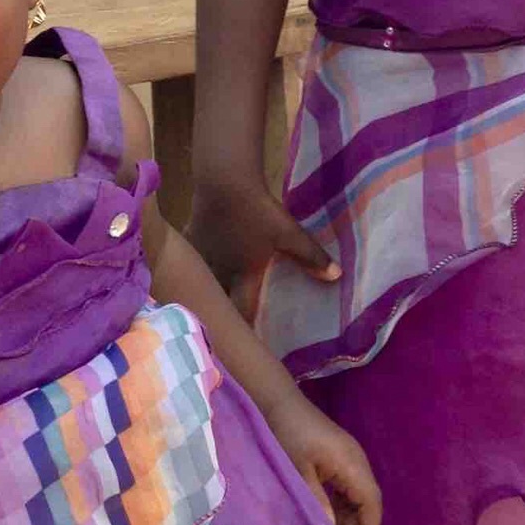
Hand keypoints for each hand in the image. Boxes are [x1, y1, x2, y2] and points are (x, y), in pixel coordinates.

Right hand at [188, 181, 338, 323]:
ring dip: (204, 297)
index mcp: (242, 276)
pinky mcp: (190, 240)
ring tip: (206, 308)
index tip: (248, 344)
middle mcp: (218, 273)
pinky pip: (189, 263)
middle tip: (228, 331)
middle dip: (221, 318)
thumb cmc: (257, 212)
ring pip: (199, 286)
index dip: (244, 330)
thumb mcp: (288, 233)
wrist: (223, 181)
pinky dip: (191, 271)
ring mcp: (201, 257)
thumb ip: (311, 256)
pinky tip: (187, 273)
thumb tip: (336, 276)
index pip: (241, 312)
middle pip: (216, 304)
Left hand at [265, 393, 383, 524]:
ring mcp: (349, 460)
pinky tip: (326, 517)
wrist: (278, 402)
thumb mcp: (298, 470)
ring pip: (358, 496)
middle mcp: (357, 462)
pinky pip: (347, 488)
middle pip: (368, 501)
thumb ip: (316, 501)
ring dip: (349, 517)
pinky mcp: (339, 460)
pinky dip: (341, 506)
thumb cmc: (288, 433)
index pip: (372, 501)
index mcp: (352, 463)